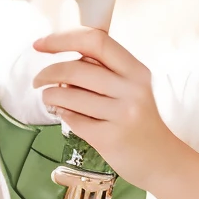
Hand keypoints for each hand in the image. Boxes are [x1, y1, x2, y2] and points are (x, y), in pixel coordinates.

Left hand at [32, 26, 178, 189]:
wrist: (160, 159)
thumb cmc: (139, 119)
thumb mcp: (132, 88)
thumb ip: (103, 71)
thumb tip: (60, 59)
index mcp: (136, 70)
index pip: (95, 41)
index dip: (63, 39)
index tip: (40, 44)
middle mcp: (131, 89)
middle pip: (76, 68)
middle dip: (48, 72)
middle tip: (38, 80)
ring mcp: (121, 114)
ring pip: (69, 95)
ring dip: (50, 95)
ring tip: (50, 99)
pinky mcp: (109, 138)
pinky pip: (73, 119)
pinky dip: (63, 114)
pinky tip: (66, 115)